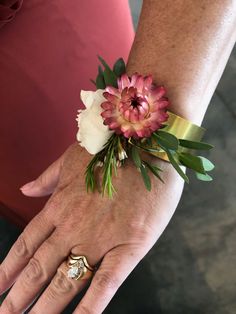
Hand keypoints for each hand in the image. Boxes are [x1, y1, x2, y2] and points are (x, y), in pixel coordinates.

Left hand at [0, 142, 183, 313]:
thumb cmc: (112, 150)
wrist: (150, 147)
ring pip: (64, 281)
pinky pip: (104, 284)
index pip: (26, 243)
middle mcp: (72, 226)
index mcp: (59, 205)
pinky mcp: (127, 248)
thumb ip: (48, 177)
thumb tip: (25, 189)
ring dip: (42, 308)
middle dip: (18, 296)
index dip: (9, 268)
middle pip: (39, 268)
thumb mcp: (73, 158)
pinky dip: (89, 308)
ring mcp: (98, 239)